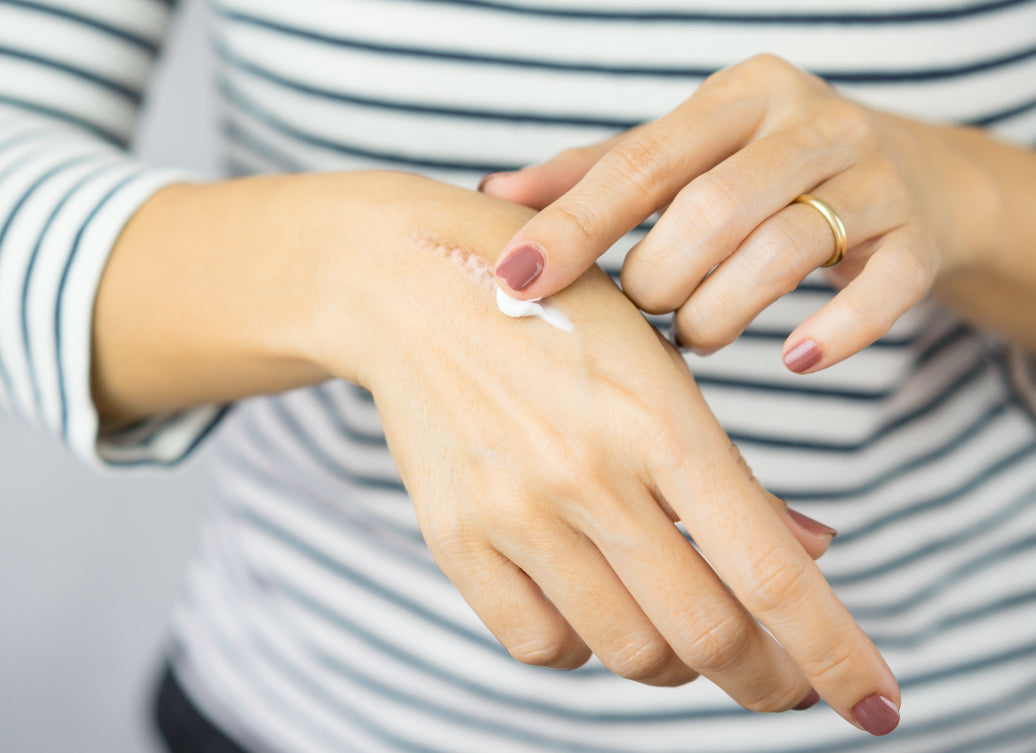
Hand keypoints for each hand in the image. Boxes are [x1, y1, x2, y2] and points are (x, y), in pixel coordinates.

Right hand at [328, 174, 898, 733]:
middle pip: (708, 635)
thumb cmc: (557, 314)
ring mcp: (513, 513)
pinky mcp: (455, 538)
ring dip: (678, 663)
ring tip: (685, 634)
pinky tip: (597, 609)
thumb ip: (731, 470)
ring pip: (629, 652)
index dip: (835, 652)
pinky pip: (540, 646)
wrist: (412, 287)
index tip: (875, 704)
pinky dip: (586, 649)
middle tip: (783, 682)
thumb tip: (812, 553)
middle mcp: (588, 475)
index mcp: (660, 419)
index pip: (770, 572)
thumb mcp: (658, 364)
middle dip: (769, 679)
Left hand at [484, 54, 995, 371]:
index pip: (642, 162)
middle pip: (713, 209)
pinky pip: (882, 290)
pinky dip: (834, 333)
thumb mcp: (684, 158)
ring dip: (719, 313)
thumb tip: (494, 199)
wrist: (909, 175)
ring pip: (784, 250)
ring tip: (694, 334)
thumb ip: (595, 176)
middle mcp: (808, 123)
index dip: (575, 224)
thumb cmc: (761, 172)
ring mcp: (873, 177)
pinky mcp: (918, 238)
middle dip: (657, 280)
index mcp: (738, 96)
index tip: (516, 278)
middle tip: (641, 313)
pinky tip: (795, 359)